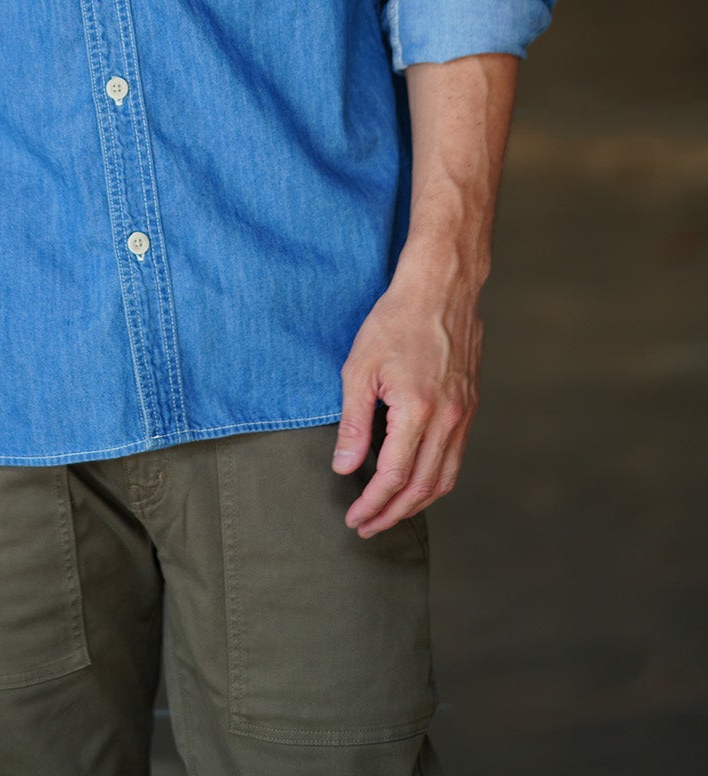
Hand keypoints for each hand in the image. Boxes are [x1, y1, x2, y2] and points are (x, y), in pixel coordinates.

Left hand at [330, 270, 481, 536]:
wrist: (441, 288)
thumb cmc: (395, 321)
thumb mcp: (360, 368)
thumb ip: (353, 423)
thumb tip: (345, 467)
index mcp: (417, 410)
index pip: (393, 476)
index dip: (371, 503)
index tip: (354, 517)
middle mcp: (448, 419)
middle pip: (420, 488)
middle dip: (391, 514)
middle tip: (367, 527)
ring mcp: (464, 415)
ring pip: (443, 480)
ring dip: (415, 505)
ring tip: (389, 514)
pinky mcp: (470, 407)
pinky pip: (455, 459)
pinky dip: (434, 481)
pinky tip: (414, 484)